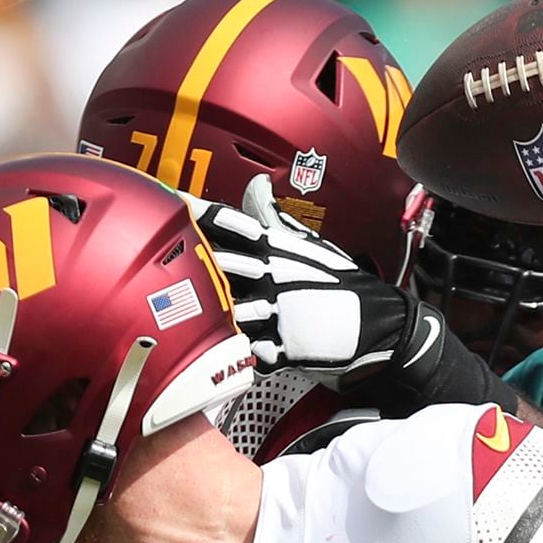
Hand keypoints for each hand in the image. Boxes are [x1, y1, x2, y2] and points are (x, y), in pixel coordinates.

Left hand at [188, 175, 418, 382]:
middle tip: (163, 256)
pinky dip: (232, 354)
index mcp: (278, 250)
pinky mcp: (283, 345)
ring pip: (227, 309)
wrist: (379, 327)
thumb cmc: (343, 287)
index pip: (232, 225)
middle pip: (219, 262)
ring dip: (205, 312)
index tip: (174, 203)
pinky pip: (248, 351)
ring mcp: (277, 311)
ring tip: (180, 314)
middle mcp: (273, 276)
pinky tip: (215, 355)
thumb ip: (274, 219)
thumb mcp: (310, 245)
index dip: (201, 214)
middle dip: (192, 260)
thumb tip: (255, 187)